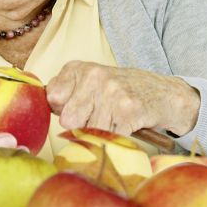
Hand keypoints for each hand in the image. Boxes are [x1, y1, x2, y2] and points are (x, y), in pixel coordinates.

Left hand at [46, 61, 199, 138]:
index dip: (63, 109)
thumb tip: (44, 104)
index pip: (52, 98)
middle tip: (99, 116)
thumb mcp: (89, 81)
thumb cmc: (120, 91)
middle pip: (69, 120)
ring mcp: (112, 93)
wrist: (162, 93)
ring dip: (101, 132)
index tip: (78, 108)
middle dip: (82, 124)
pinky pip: (108, 137)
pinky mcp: (128, 111)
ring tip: (113, 120)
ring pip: (89, 131)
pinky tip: (124, 125)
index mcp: (80, 68)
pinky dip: (115, 137)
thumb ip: (64, 91)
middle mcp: (95, 77)